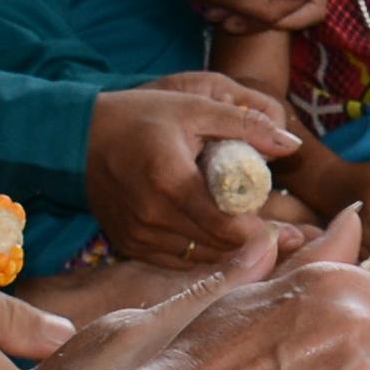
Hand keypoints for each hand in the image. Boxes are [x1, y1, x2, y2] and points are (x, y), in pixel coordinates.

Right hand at [85, 71, 304, 266]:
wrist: (76, 138)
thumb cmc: (140, 117)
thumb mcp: (195, 108)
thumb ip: (246, 126)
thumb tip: (292, 145)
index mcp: (172, 182)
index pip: (228, 226)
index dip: (263, 233)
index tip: (291, 232)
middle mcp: (153, 216)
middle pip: (218, 246)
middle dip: (254, 245)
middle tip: (287, 238)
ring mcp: (138, 235)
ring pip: (199, 258)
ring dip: (229, 251)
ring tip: (259, 241)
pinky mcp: (128, 245)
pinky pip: (176, 261)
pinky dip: (201, 253)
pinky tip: (220, 241)